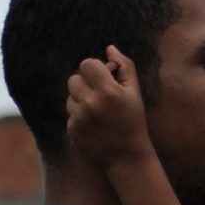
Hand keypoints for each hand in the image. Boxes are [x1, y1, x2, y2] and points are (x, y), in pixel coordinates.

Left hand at [65, 46, 153, 168]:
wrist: (127, 156)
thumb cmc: (133, 121)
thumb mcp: (134, 93)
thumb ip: (125, 67)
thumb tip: (110, 49)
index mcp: (108, 91)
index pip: (87, 64)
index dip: (94, 69)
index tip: (103, 78)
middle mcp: (91, 103)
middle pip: (74, 78)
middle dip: (85, 83)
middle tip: (99, 95)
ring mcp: (79, 117)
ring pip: (70, 96)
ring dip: (80, 99)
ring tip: (97, 112)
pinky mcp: (72, 129)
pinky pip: (70, 112)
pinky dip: (79, 116)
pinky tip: (93, 125)